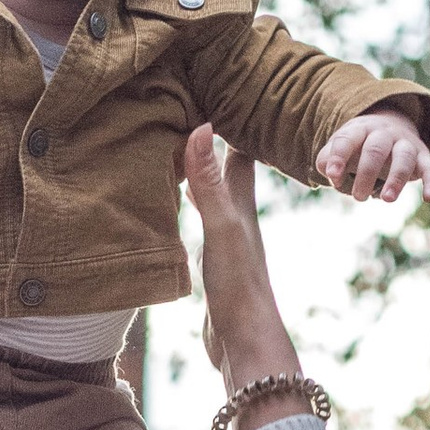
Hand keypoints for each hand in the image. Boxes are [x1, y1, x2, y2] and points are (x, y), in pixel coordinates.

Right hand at [183, 126, 307, 414]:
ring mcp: (228, 240)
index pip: (239, 145)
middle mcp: (238, 216)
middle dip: (219, 136)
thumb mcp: (221, 229)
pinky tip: (184, 205)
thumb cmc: (238, 288)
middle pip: (230, 164)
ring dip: (207, 166)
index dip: (234, 115)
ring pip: (218, 190)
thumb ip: (210, 182)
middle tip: (202, 102)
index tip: (221, 83)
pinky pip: (203, 217)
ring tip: (189, 141)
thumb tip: (201, 129)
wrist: (246, 346)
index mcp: (241, 203)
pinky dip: (194, 200)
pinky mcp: (216, 263)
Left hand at [316, 109, 429, 207]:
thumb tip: (330, 172)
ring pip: (403, 158)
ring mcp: (405, 144)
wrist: (388, 127)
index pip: (348, 140)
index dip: (339, 157)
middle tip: (358, 197)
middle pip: (375, 150)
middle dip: (366, 174)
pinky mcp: (422, 157)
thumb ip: (327, 160)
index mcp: (360, 130)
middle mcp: (384, 134)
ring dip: (396, 179)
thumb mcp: (339, 148)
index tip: (333, 176)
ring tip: (386, 199)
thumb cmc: (357, 146)